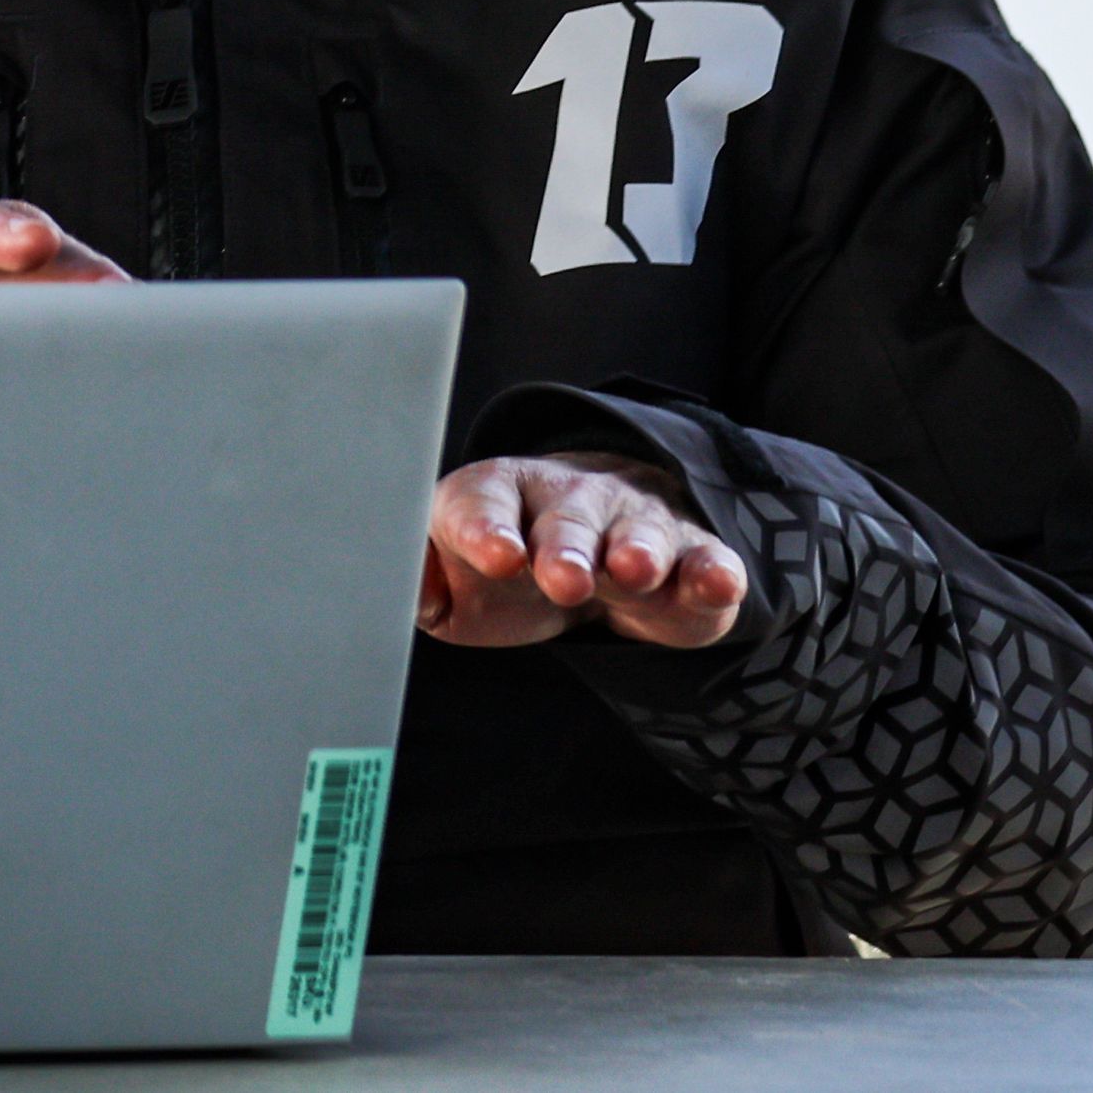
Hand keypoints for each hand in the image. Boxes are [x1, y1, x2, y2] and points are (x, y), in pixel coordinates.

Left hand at [418, 452, 745, 650]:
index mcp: (495, 498)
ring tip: (630, 572)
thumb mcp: (448, 579)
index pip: (485, 506)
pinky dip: (713, 572)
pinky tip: (715, 582)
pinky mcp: (689, 560)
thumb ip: (414, 581)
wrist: (586, 551)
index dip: (488, 530)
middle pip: (565, 521)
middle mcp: (566, 502)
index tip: (493, 556)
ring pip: (638, 534)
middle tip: (563, 579)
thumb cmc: (499, 568)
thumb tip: (377, 594)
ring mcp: (632, 526)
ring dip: (636, 552)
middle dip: (565, 549)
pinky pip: (706, 560)